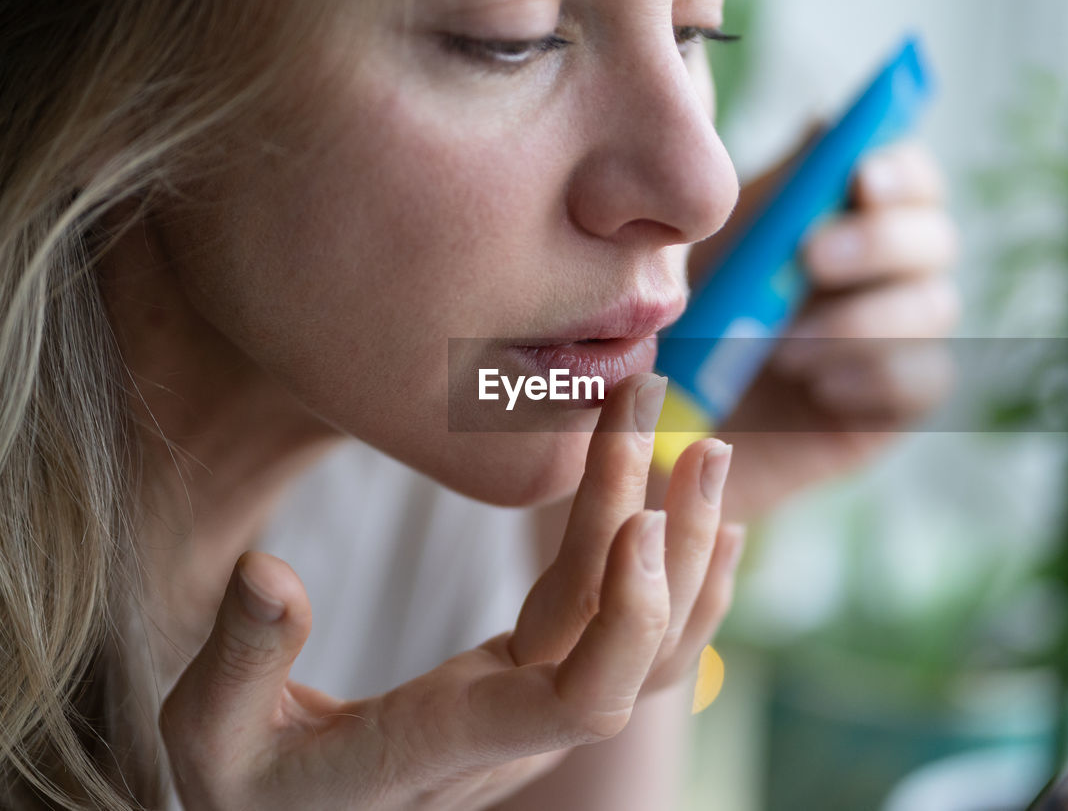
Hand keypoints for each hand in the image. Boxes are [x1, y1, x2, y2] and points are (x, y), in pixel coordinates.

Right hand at [160, 374, 743, 810]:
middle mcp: (514, 729)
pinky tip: (690, 523)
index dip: (629, 616)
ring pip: (643, 643)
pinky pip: (619, 636)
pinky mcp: (527, 684)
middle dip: (673, 542)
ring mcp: (530, 709)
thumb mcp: (211, 738)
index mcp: (449, 740)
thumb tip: (270, 572)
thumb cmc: (248, 790)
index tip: (643, 519)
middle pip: (630, 647)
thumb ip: (241, 662)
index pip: (583, 699)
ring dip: (685, 550)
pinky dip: (664, 576)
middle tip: (699, 439)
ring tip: (708, 455)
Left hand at [709, 141, 959, 520]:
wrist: (662, 433)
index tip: (861, 179)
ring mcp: (896, 341)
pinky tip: (818, 387)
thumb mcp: (714, 254)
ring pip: (936, 307)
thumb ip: (771, 195)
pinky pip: (926, 381)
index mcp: (846, 222)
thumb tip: (824, 122)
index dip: (900, 169)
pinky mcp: (894, 405)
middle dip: (878, 241)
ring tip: (784, 347)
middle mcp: (886, 274)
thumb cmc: (685, 327)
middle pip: (935, 236)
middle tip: (811, 259)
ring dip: (863, 317)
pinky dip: (876, 376)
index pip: (909, 177)